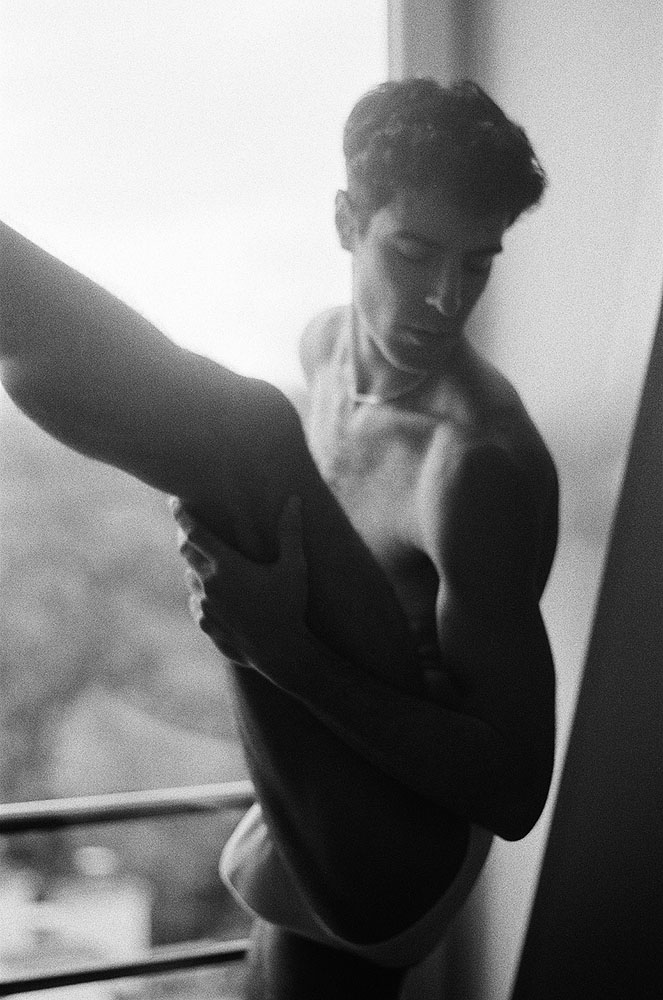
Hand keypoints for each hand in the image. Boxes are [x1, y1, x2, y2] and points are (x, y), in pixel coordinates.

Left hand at [171, 495, 307, 680]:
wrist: (280, 651)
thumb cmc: (290, 606)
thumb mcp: (294, 567)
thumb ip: (290, 532)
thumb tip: (295, 500)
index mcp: (227, 565)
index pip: (195, 532)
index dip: (182, 514)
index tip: (174, 501)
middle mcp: (210, 583)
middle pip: (187, 551)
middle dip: (186, 537)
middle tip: (189, 527)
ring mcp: (205, 605)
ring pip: (190, 577)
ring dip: (196, 566)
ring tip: (208, 562)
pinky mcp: (204, 623)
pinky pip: (196, 601)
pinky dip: (201, 593)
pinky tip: (213, 594)